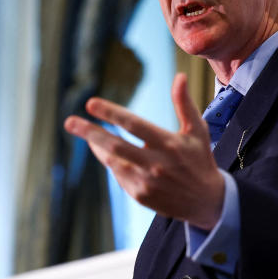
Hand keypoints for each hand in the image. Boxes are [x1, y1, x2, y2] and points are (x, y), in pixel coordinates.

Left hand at [64, 73, 225, 229]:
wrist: (208, 202)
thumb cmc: (200, 160)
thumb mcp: (197, 131)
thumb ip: (185, 104)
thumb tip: (180, 76)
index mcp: (168, 144)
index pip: (134, 124)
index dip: (110, 113)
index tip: (90, 103)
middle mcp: (156, 164)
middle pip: (116, 146)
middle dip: (90, 133)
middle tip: (69, 122)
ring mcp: (146, 182)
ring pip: (113, 161)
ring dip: (97, 146)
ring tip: (84, 132)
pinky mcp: (141, 196)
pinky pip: (118, 176)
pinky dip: (111, 162)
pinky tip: (107, 152)